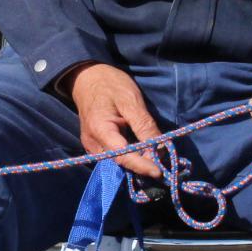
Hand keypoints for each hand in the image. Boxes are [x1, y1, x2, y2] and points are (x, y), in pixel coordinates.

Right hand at [69, 62, 162, 178]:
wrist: (87, 78)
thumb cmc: (110, 85)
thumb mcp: (131, 100)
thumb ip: (144, 125)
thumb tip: (160, 147)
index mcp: (100, 130)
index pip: (122, 155)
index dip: (141, 166)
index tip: (160, 172)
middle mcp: (93, 143)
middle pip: (120, 161)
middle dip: (142, 165)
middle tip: (164, 162)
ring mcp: (92, 146)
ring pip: (118, 161)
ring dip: (137, 161)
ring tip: (156, 157)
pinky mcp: (95, 145)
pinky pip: (114, 155)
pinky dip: (130, 155)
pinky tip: (143, 150)